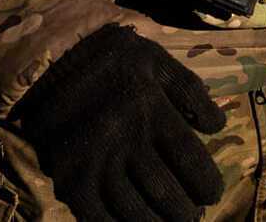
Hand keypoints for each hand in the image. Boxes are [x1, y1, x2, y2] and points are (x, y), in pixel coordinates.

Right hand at [13, 23, 227, 220]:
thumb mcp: (155, 60)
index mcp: (149, 108)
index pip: (190, 161)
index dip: (207, 185)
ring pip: (135, 210)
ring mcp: (94, 161)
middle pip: (166, 192)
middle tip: (191, 214)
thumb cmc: (109, 59)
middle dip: (186, 211)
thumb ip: (191, 90)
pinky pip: (98, 217)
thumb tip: (218, 126)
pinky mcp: (69, 178)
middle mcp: (123, 138)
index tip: (212, 193)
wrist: (47, 61)